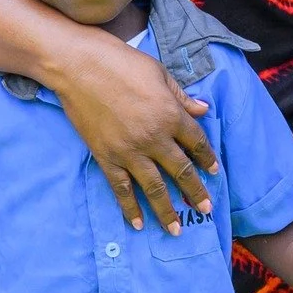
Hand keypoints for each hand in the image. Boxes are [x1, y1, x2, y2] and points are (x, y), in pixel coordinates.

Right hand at [56, 44, 218, 234]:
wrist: (78, 66)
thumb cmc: (120, 63)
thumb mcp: (159, 73)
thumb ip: (181, 97)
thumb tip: (203, 109)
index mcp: (170, 115)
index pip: (196, 143)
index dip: (207, 158)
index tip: (214, 172)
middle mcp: (154, 138)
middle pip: (180, 170)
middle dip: (195, 191)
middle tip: (205, 209)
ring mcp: (129, 151)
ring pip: (154, 187)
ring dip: (166, 210)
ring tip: (176, 230)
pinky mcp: (106, 157)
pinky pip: (121, 188)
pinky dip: (129, 207)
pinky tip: (136, 223)